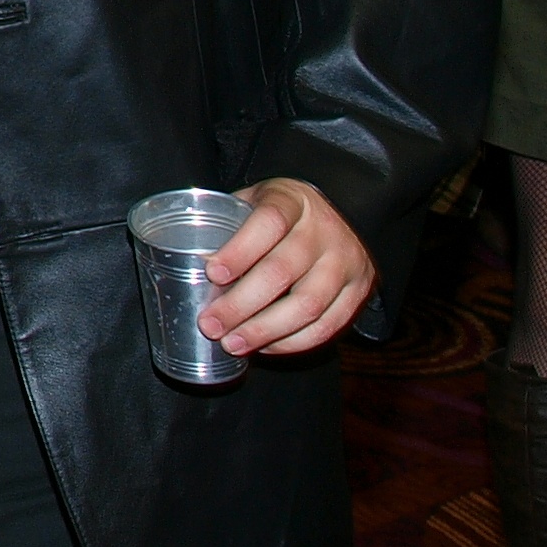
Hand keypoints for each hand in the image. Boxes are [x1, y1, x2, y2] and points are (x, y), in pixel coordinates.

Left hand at [201, 177, 375, 355]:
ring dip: (265, 331)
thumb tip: (187, 261)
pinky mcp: (359, 292)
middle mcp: (323, 232)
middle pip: (282, 271)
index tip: (212, 273)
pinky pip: (329, 326)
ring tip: (233, 344)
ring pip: (308, 305)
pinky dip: (294, 342)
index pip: (269, 223)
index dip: (240, 250)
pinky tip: (266, 347)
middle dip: (242, 304)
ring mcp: (345, 263)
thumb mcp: (258, 199)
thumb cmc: (284, 210)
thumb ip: (230, 224)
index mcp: (293, 202)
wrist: (345, 211)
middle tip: (211, 325)